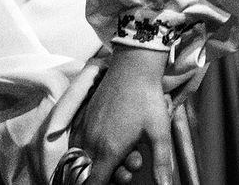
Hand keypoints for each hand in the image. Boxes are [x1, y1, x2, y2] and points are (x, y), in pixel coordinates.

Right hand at [73, 47, 175, 183]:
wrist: (134, 66)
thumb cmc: (148, 98)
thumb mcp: (159, 133)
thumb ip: (161, 164)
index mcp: (108, 150)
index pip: (92, 183)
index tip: (118, 179)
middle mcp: (91, 141)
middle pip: (86, 173)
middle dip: (108, 175)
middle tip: (134, 162)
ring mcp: (85, 127)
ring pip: (80, 157)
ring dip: (98, 161)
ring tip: (127, 151)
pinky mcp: (84, 116)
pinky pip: (78, 141)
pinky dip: (88, 147)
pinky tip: (107, 141)